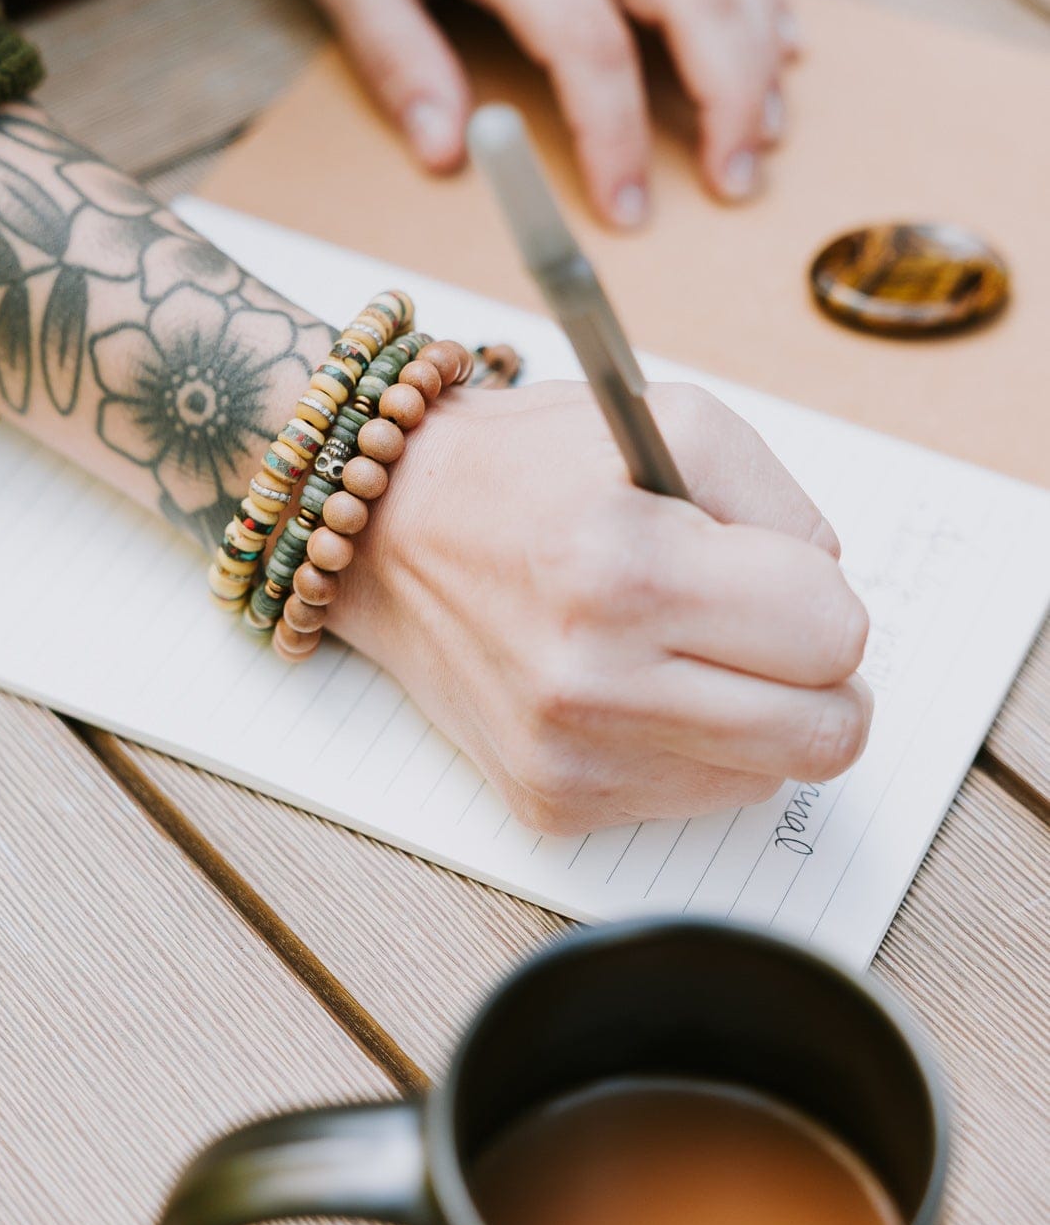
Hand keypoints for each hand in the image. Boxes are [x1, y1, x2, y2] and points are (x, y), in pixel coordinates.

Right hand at [329, 380, 871, 832]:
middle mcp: (593, 677)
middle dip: (817, 677)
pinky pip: (694, 801)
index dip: (819, 596)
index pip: (833, 634)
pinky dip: (685, 746)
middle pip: (824, 733)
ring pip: (769, 777)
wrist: (390, 534)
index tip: (772, 574)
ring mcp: (570, 754)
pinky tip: (628, 686)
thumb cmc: (533, 471)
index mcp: (628, 568)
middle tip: (765, 630)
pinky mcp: (552, 802)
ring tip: (678, 648)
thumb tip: (834, 602)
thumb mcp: (672, 422)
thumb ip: (784, 505)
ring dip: (750, 715)